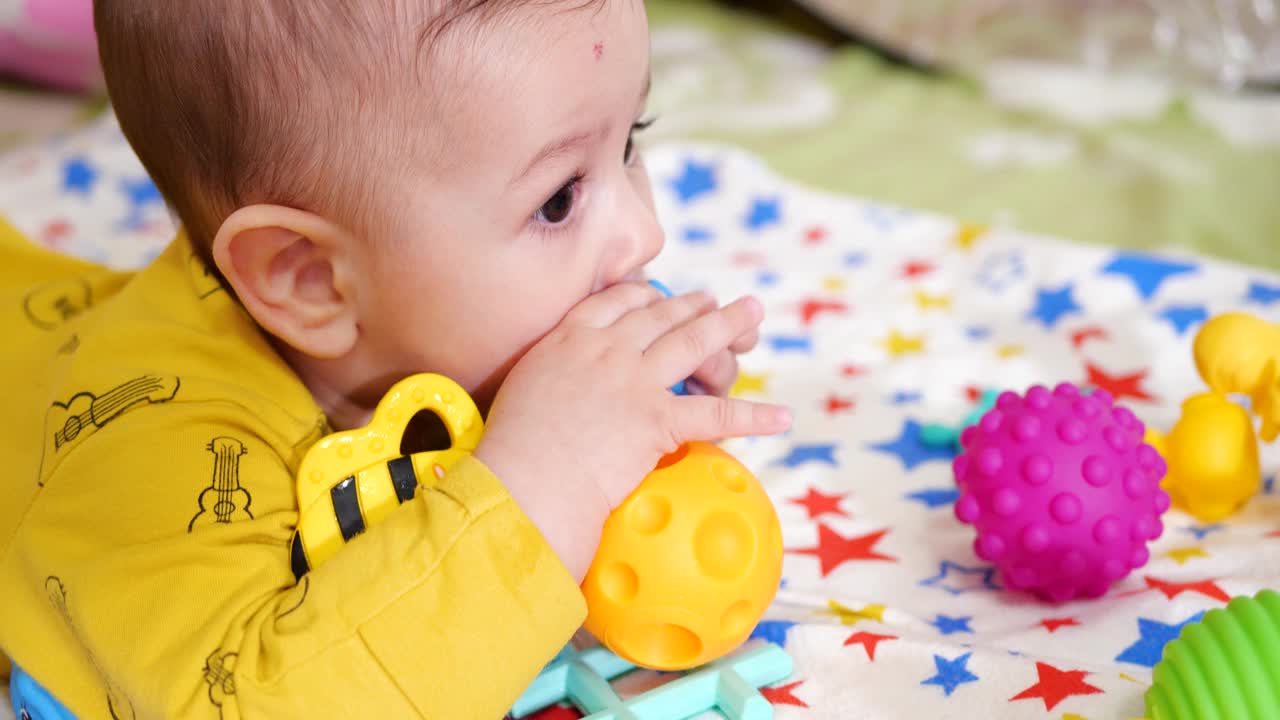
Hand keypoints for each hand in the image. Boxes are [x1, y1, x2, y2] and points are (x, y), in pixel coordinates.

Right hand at [474, 283, 791, 579]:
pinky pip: (715, 414)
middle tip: (713, 298)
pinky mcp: (657, 419)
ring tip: (752, 311)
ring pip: (693, 343)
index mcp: (568, 339)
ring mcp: (634, 381)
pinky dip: (754, 417)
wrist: (525, 479)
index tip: (661, 295)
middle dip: (692, 304)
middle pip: (661, 315)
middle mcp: (606, 350)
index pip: (616, 302)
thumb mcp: (523, 390)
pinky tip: (782, 418)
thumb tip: (563, 389)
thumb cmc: (513, 448)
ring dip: (729, 324)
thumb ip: (551, 376)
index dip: (646, 296)